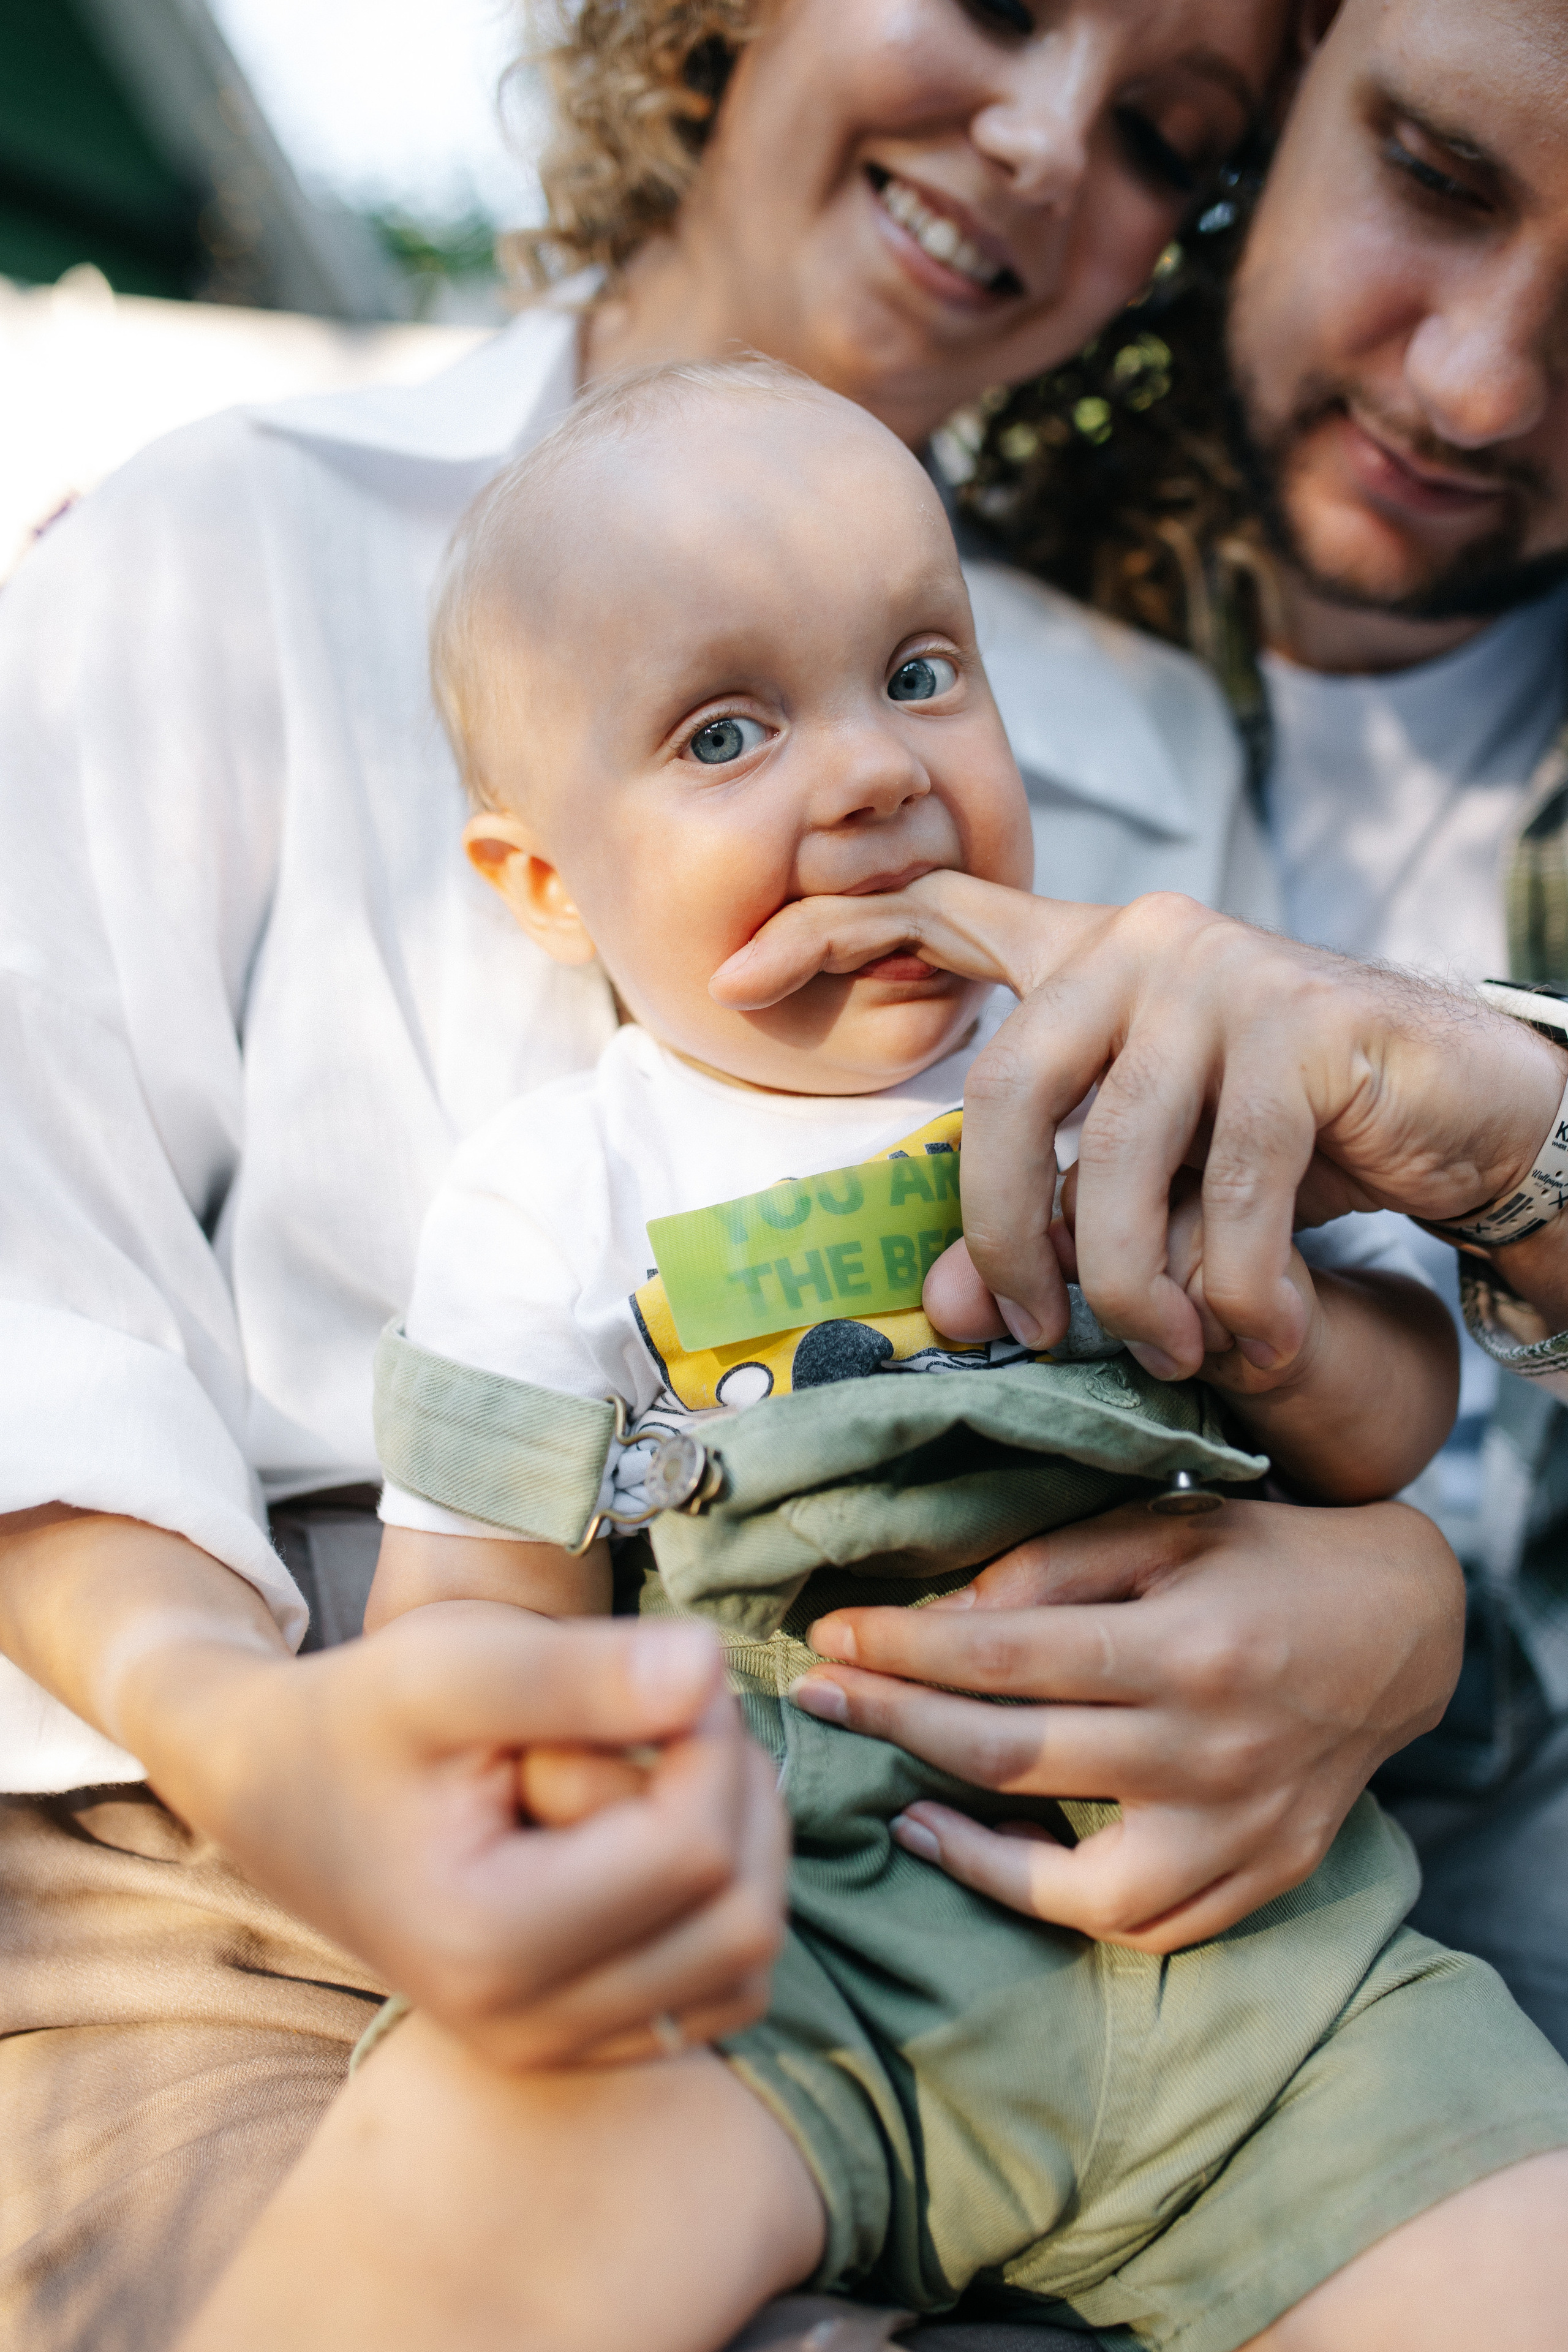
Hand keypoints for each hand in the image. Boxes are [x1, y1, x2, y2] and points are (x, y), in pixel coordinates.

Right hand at [0, 1511, 788, 2075]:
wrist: (277, 1786)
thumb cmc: (359, 1714)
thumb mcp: (448, 1662)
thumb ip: (579, 1669)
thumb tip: (710, 1667)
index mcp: (488, 1945)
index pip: (694, 1850)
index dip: (709, 1740)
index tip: (658, 1671)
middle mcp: (525, 2028)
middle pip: (741, 1915)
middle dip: (728, 1793)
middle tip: (658, 1713)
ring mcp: (553, 2048)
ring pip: (746, 1959)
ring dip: (732, 1845)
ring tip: (648, 1767)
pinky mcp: (577, 2042)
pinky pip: (719, 1990)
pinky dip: (719, 1903)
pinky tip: (653, 1826)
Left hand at [712, 875, 1567, 1372]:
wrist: (1456, 1103)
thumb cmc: (1286, 1137)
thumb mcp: (1154, 1173)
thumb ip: (1054, 1212)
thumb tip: (953, 1311)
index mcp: (1083, 955)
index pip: (938, 909)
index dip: (832, 934)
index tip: (733, 977)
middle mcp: (1137, 941)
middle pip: (1007, 1098)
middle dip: (1003, 1239)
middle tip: (1029, 1333)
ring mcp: (1220, 972)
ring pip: (1121, 1162)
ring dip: (1134, 1291)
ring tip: (1173, 1357)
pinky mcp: (1302, 1024)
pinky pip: (1231, 1190)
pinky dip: (1235, 1292)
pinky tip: (1254, 1339)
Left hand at [788, 1499, 1462, 1950]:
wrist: (1405, 1631)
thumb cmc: (1268, 1562)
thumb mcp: (1167, 1528)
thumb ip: (1054, 1570)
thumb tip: (945, 1618)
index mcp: (1185, 1647)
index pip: (1005, 1655)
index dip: (902, 1647)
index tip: (831, 1633)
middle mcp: (1209, 1752)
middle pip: (1010, 1755)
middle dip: (892, 1720)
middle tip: (816, 1694)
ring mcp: (1236, 1833)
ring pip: (1064, 1876)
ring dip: (955, 1837)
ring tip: (889, 1796)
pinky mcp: (1255, 1877)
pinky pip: (1130, 1923)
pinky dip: (1040, 1898)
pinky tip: (978, 1848)